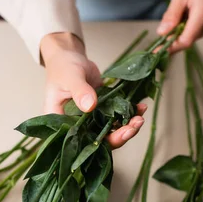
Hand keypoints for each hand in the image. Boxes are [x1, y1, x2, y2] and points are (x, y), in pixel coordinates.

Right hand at [40, 32, 145, 147]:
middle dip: (121, 135)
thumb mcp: (69, 77)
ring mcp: (91, 120)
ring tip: (140, 116)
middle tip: (135, 124)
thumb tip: (90, 106)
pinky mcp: (102, 111)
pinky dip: (129, 113)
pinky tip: (140, 107)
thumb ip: (79, 91)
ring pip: (111, 130)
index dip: (102, 143)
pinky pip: (116, 117)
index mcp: (62, 124)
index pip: (83, 142)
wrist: (69, 57)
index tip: (119, 135)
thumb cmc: (62, 68)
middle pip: (101, 140)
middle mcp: (77, 127)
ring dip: (128, 126)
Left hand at [157, 0, 202, 52]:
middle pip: (189, 39)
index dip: (170, 48)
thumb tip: (162, 33)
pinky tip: (190, 11)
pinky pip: (199, 30)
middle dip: (175, 36)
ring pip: (193, 35)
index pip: (186, 40)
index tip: (156, 51)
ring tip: (182, 9)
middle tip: (167, 21)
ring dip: (182, 29)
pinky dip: (190, 26)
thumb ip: (172, 14)